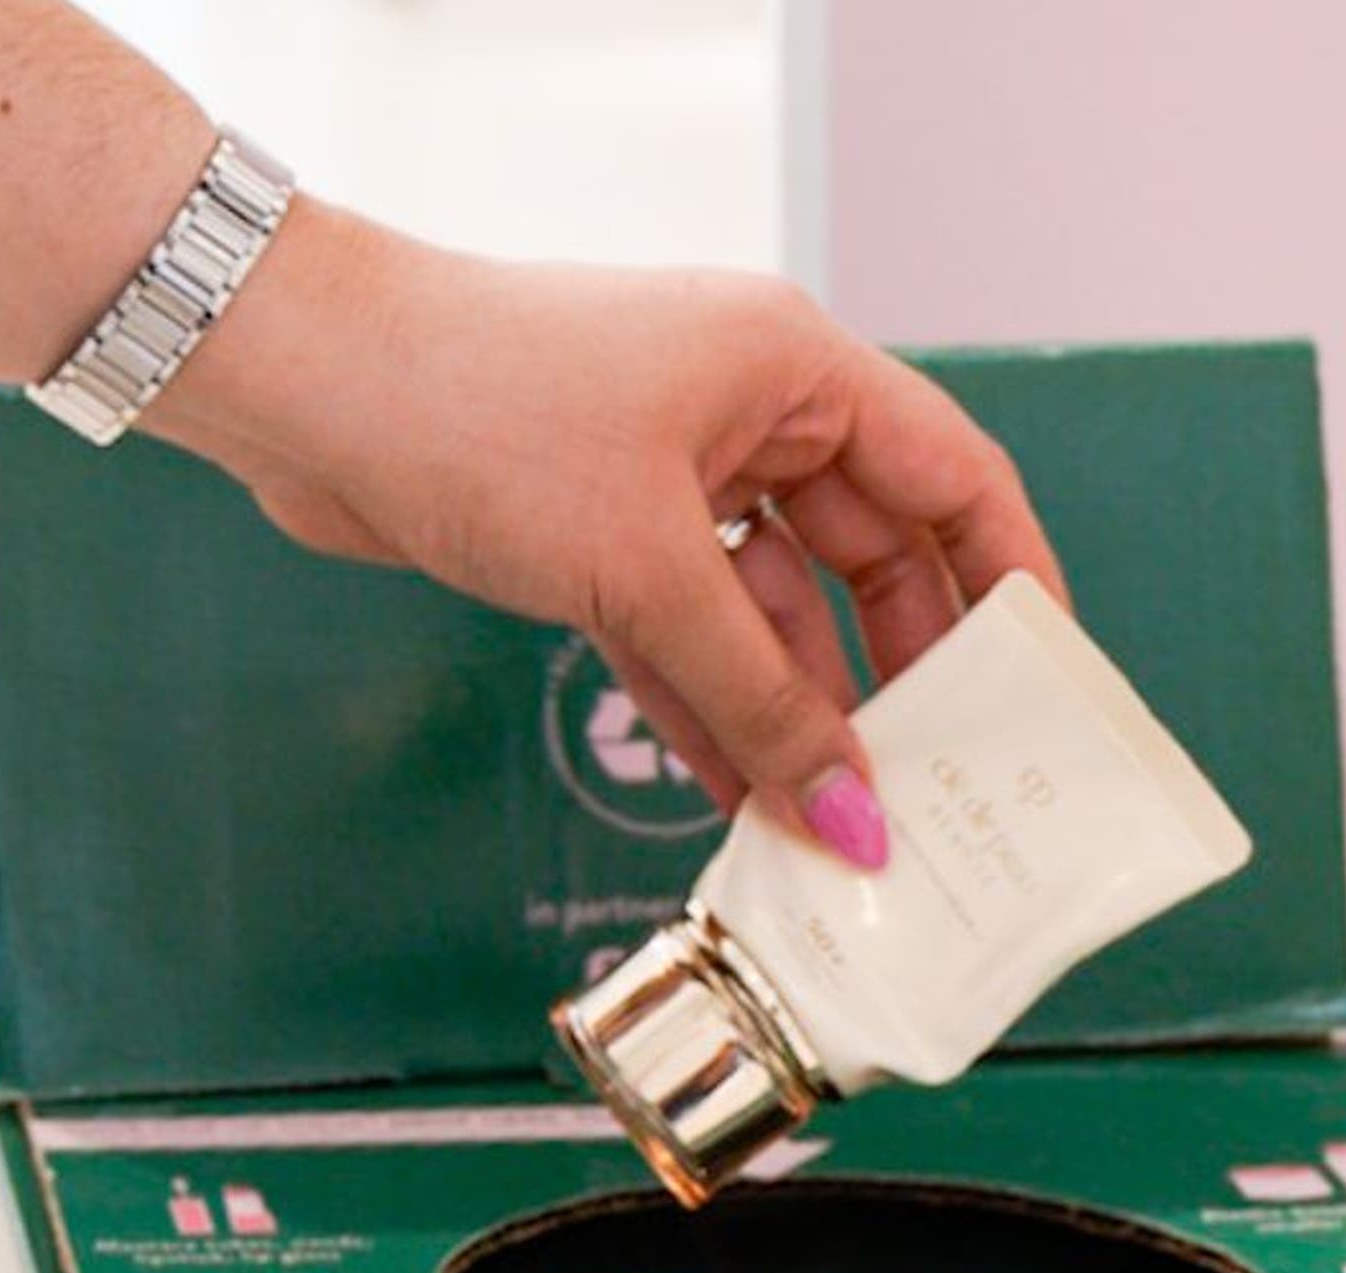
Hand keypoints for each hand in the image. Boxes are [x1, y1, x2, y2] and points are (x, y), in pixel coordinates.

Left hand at [153, 203, 1064, 866]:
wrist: (301, 386)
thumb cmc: (476, 408)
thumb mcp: (646, 569)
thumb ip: (761, 702)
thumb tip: (853, 818)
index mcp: (793, 369)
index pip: (953, 478)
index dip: (1011, 581)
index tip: (1044, 686)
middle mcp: (747, 413)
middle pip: (871, 559)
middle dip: (904, 680)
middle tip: (945, 786)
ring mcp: (673, 476)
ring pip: (775, 616)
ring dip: (803, 721)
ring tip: (845, 830)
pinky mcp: (600, 535)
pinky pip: (692, 641)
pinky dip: (720, 718)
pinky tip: (753, 807)